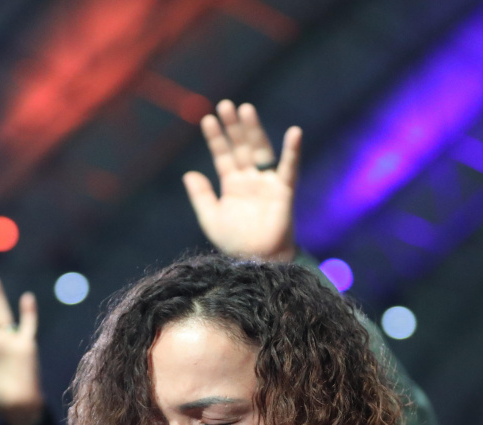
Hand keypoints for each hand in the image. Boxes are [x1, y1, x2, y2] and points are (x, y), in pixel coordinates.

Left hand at [184, 100, 300, 262]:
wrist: (257, 261)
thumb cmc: (234, 242)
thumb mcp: (211, 218)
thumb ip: (201, 196)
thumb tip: (188, 173)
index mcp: (232, 184)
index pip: (223, 155)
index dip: (216, 138)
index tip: (207, 119)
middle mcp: (250, 179)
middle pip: (241, 147)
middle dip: (233, 127)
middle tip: (225, 105)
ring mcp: (267, 183)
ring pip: (261, 151)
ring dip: (254, 130)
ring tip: (246, 109)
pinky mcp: (284, 191)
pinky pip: (290, 168)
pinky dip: (293, 151)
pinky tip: (295, 133)